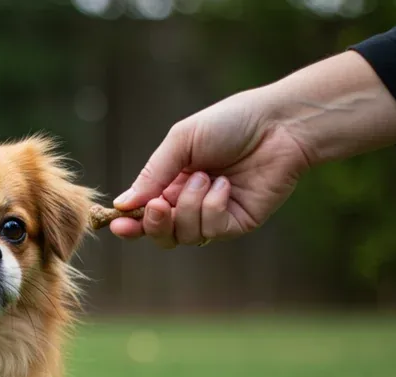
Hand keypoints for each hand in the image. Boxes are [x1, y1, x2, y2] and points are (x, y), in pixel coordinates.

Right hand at [110, 88, 312, 247]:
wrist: (278, 125)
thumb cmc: (230, 124)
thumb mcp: (181, 141)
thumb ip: (152, 174)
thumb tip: (122, 204)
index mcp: (172, 182)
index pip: (145, 212)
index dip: (130, 223)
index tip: (117, 224)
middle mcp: (191, 203)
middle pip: (161, 234)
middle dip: (155, 223)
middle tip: (160, 205)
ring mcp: (214, 215)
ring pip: (185, 235)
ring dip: (191, 205)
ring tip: (208, 177)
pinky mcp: (237, 223)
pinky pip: (212, 230)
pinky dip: (213, 207)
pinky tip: (225, 185)